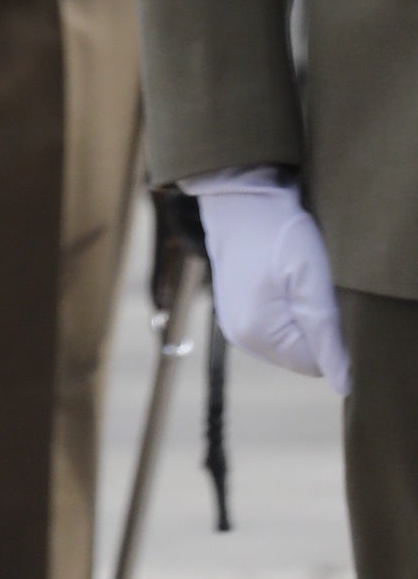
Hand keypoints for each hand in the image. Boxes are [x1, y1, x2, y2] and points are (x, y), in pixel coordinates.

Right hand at [196, 173, 351, 391]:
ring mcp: (234, 323)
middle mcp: (239, 336)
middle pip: (300, 353)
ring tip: (293, 277)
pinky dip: (284, 308)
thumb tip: (345, 385)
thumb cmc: (276, 230)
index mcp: (256, 333)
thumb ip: (326, 335)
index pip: (316, 363)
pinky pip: (273, 325)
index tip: (321, 295)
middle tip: (307, 283)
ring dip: (299, 316)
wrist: (239, 193)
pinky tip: (280, 278)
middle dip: (313, 325)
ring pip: (288, 339)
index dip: (329, 333)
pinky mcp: (234, 308)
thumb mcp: (310, 278)